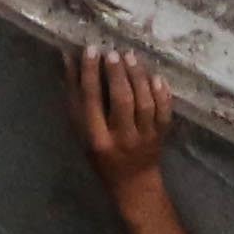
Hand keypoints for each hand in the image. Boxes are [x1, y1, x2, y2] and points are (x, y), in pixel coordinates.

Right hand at [65, 41, 173, 188]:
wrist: (133, 183)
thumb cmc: (100, 155)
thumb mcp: (81, 132)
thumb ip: (75, 98)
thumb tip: (69, 59)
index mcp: (96, 138)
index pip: (92, 101)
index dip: (90, 73)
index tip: (90, 50)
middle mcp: (122, 138)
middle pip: (121, 100)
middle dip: (117, 74)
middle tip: (112, 52)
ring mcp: (145, 137)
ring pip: (144, 103)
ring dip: (138, 77)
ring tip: (130, 56)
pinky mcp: (162, 135)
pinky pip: (164, 111)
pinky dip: (161, 92)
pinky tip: (155, 76)